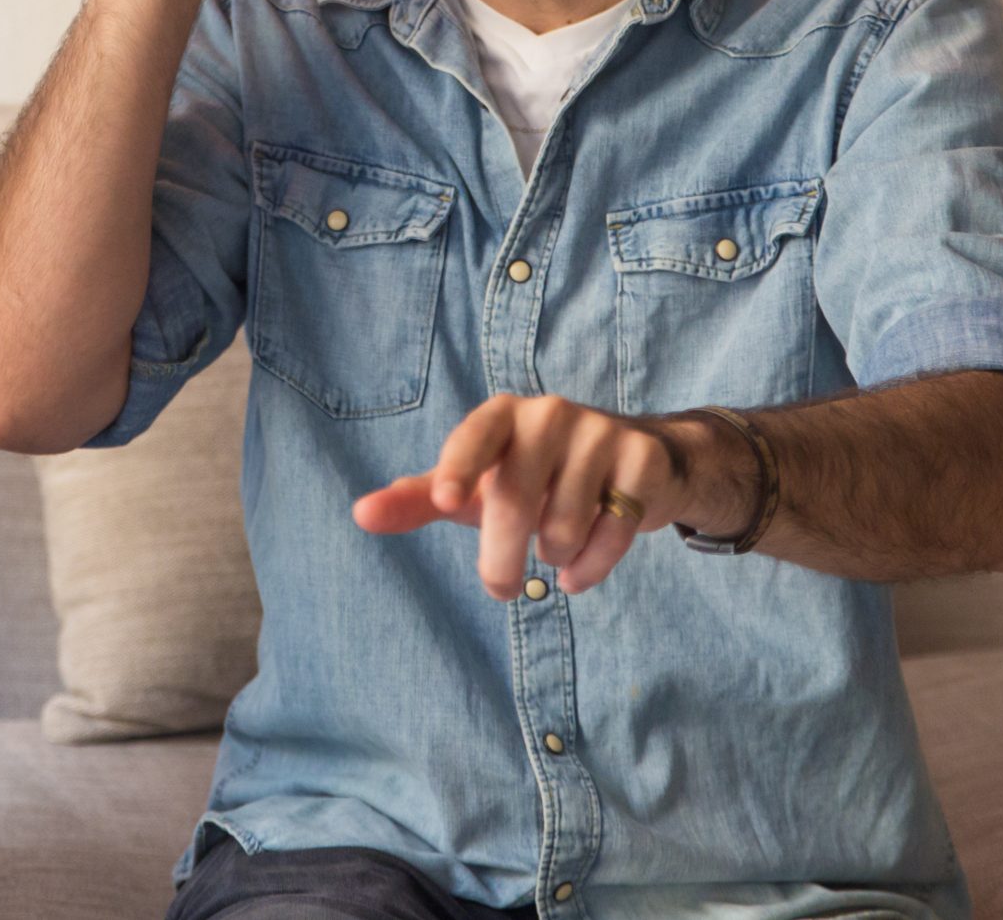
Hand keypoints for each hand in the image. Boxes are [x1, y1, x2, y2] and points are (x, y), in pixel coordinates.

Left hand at [351, 395, 728, 597]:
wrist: (632, 463)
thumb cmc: (532, 477)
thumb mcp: (476, 487)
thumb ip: (420, 499)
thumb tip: (360, 514)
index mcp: (503, 415)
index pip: (475, 435)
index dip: (458, 466)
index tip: (443, 500)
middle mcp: (551, 414)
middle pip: (515, 498)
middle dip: (501, 558)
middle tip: (500, 588)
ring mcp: (601, 433)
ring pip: (564, 524)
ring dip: (553, 556)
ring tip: (552, 549)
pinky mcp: (642, 462)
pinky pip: (612, 532)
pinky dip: (590, 567)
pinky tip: (579, 570)